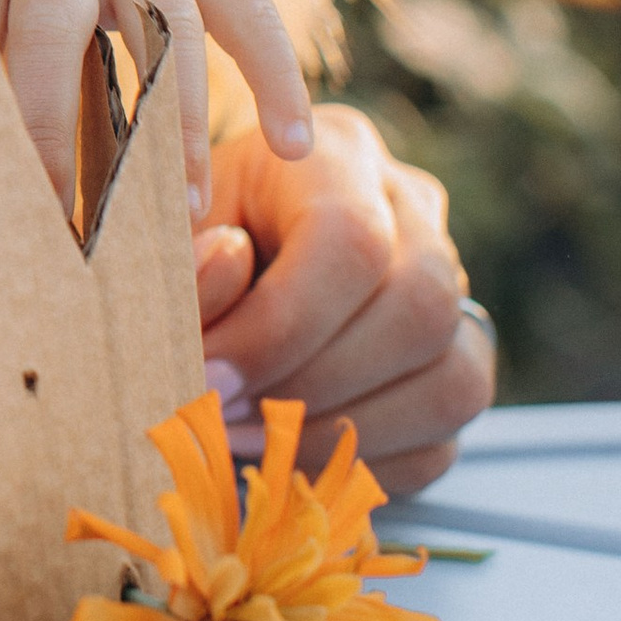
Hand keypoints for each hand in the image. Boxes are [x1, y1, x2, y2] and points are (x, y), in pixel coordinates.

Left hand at [191, 105, 494, 496]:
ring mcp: (453, 290)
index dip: (280, 325)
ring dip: (343, 431)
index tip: (208, 377)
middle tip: (227, 415)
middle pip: (420, 306)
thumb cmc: (183, 245)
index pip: (350, 238)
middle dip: (313, 383)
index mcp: (337, 155)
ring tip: (253, 440)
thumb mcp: (165, 235)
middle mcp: (413, 211)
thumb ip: (184, 258)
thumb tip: (228, 262)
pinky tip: (291, 456)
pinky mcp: (455, 367)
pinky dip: (365, 465)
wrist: (216, 261)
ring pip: (453, 380)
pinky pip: (444, 439)